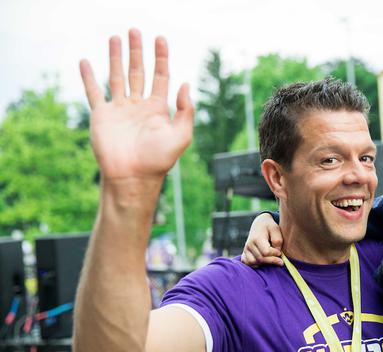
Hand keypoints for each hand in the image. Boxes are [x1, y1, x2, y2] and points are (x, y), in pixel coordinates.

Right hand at [79, 29, 192, 182]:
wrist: (132, 177)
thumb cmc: (158, 160)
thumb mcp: (181, 136)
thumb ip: (185, 111)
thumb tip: (185, 84)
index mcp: (158, 109)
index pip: (161, 76)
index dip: (161, 58)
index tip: (160, 39)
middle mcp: (139, 106)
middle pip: (138, 72)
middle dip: (138, 52)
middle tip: (136, 31)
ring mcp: (120, 109)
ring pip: (117, 77)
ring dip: (116, 57)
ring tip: (115, 38)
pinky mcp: (102, 116)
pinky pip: (94, 92)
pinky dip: (88, 77)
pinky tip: (86, 61)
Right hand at [241, 213, 283, 266]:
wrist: (259, 224)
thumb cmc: (269, 227)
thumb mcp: (276, 229)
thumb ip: (277, 241)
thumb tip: (277, 253)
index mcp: (257, 238)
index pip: (266, 252)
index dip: (275, 254)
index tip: (280, 253)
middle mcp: (249, 244)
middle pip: (260, 258)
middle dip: (272, 261)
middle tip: (280, 261)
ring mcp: (246, 249)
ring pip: (254, 262)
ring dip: (264, 263)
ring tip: (271, 259)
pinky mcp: (244, 253)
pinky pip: (248, 263)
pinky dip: (255, 264)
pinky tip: (263, 262)